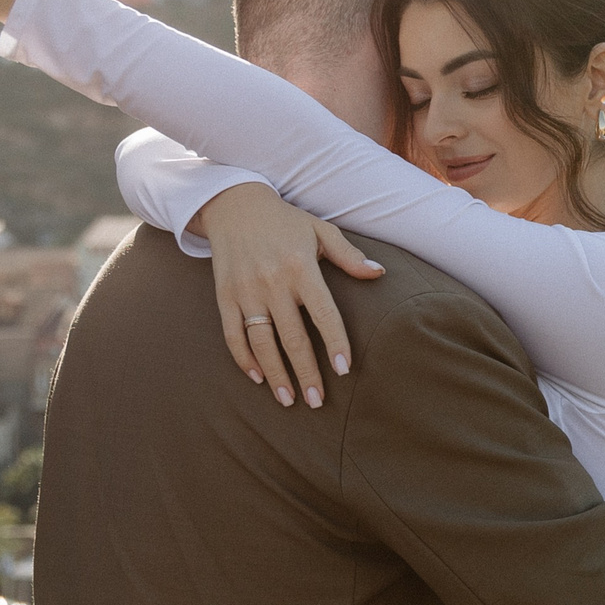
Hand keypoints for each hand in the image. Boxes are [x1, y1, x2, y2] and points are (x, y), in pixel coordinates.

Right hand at [203, 182, 384, 407]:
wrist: (233, 204)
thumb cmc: (285, 221)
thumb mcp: (320, 231)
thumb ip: (348, 256)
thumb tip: (379, 273)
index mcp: (301, 268)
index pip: (323, 313)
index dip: (335, 343)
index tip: (343, 370)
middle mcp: (272, 282)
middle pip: (292, 337)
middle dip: (306, 373)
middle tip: (316, 401)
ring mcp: (246, 291)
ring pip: (261, 342)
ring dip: (275, 374)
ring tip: (289, 399)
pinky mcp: (225, 296)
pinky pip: (233, 334)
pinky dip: (244, 358)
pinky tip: (257, 377)